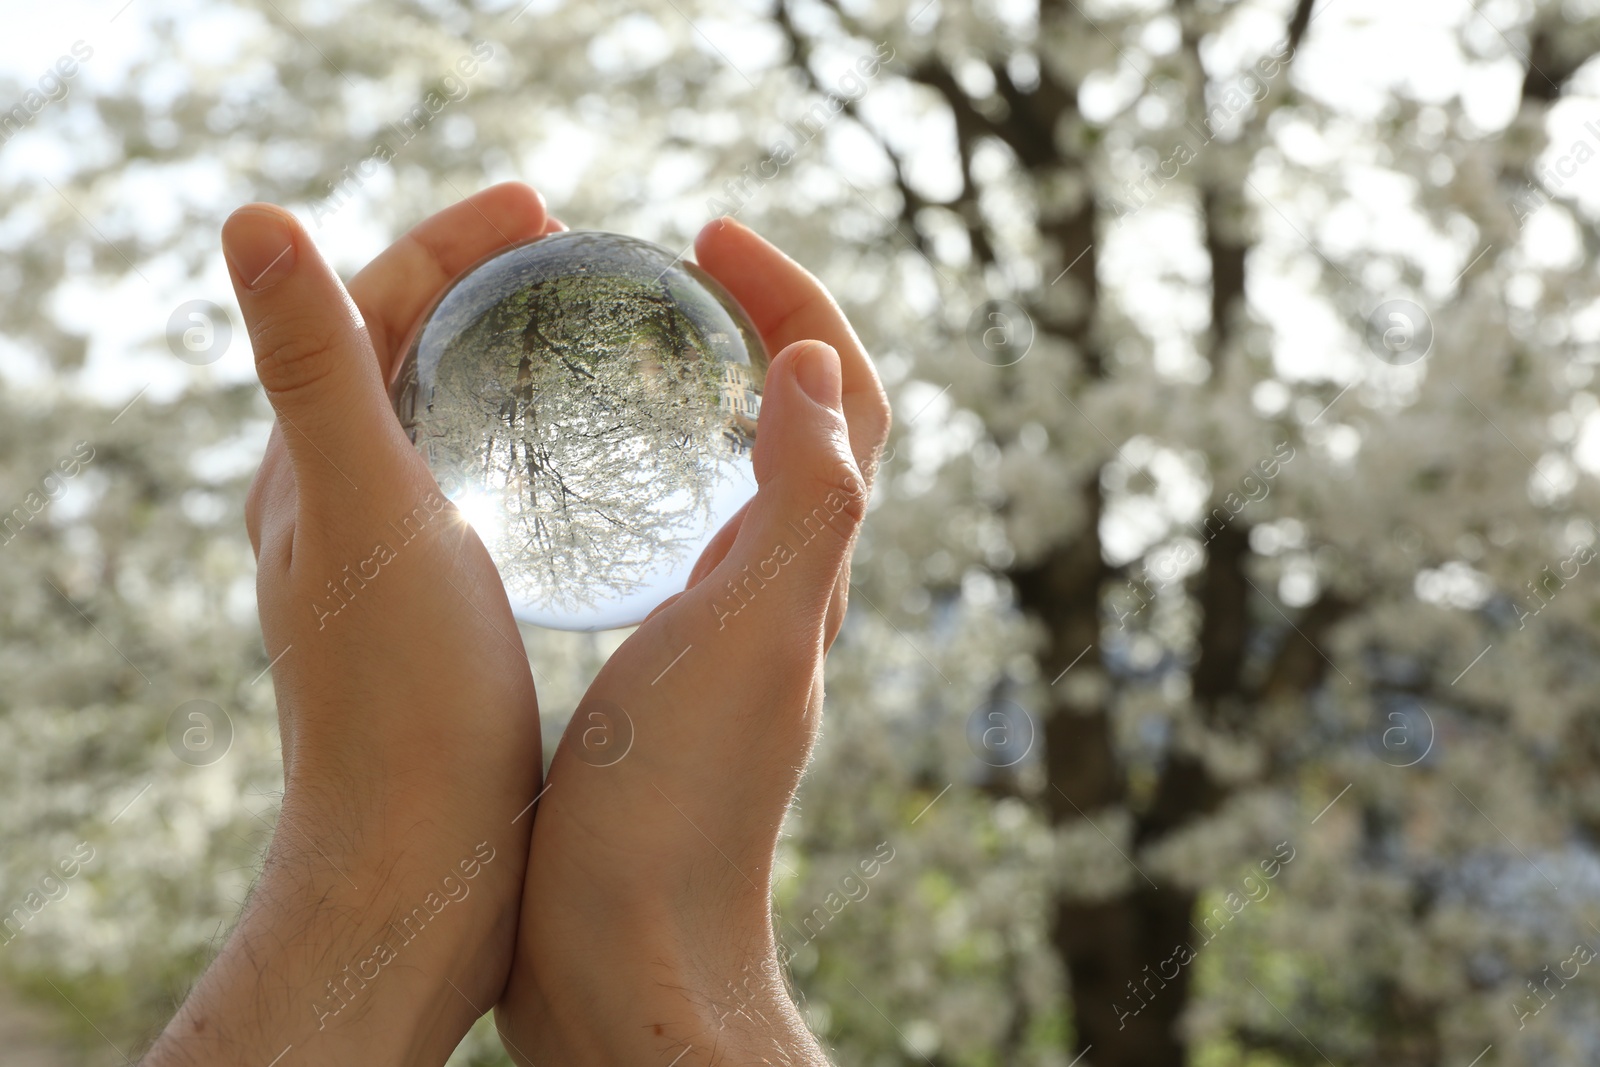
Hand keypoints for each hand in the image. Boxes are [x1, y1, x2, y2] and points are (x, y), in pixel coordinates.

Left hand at [147, 184, 559, 1065]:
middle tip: (566, 250)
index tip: (545, 208)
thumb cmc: (403, 690)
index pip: (367, 308)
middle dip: (473, 284)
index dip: (449, 241)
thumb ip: (315, 364)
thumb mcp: (365, 507)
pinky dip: (517, 437)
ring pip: (438, 419)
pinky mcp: (433, 605)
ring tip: (571, 331)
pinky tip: (572, 461)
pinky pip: (473, 483)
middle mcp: (332, 502)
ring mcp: (382, 555)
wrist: (419, 854)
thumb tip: (251, 219)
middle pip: (398, 351)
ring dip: (494, 356)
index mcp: (310, 466)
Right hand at [496, 217, 891, 1065]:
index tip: (712, 235)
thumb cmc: (679, 804)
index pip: (841, 400)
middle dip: (759, 327)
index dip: (795, 299)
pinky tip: (585, 481)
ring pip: (740, 482)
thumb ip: (800, 502)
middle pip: (804, 427)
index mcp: (805, 571)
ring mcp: (726, 634)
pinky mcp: (666, 675)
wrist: (626, 954)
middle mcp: (781, 594)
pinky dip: (656, 480)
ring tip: (635, 347)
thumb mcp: (749, 633)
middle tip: (677, 268)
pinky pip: (680, 543)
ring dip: (710, 398)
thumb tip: (814, 362)